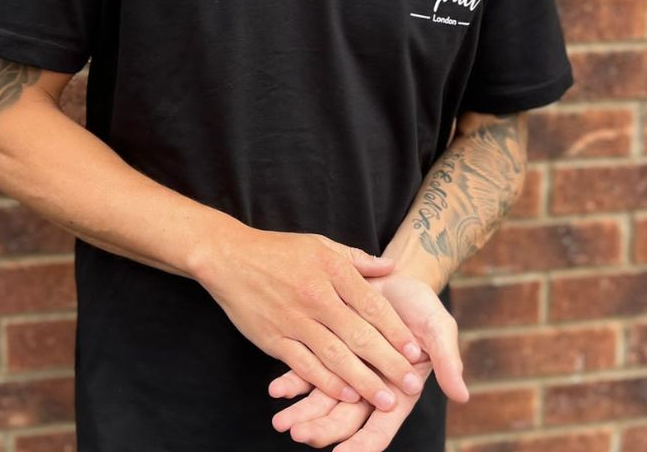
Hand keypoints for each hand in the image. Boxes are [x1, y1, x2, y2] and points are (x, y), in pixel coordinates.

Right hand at [201, 230, 423, 409]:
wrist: (231, 257)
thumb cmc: (280, 250)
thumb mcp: (321, 244)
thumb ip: (357, 259)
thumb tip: (391, 267)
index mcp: (331, 269)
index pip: (371, 305)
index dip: (395, 330)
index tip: (416, 351)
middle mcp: (316, 295)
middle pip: (359, 334)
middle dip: (388, 363)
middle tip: (411, 385)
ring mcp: (294, 319)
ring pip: (335, 356)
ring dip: (363, 381)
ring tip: (386, 400)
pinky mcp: (274, 338)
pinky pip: (305, 365)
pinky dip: (327, 383)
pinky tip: (346, 396)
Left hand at [268, 274, 468, 449]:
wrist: (396, 278)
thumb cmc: (421, 307)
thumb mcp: (439, 329)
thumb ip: (447, 361)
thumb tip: (462, 394)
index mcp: (398, 392)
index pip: (379, 429)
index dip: (361, 446)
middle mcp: (370, 389)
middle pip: (344, 420)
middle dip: (321, 431)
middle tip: (298, 434)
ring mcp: (348, 374)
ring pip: (322, 402)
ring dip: (301, 414)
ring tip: (281, 421)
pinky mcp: (330, 352)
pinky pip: (308, 373)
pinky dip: (293, 381)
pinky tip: (276, 388)